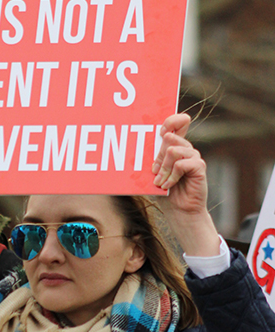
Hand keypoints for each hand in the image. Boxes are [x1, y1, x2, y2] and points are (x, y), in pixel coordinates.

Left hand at [151, 113, 219, 255]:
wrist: (180, 211)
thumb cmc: (165, 192)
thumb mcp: (153, 173)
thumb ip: (150, 159)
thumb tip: (132, 147)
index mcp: (176, 146)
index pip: (177, 123)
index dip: (171, 119)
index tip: (161, 128)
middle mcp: (186, 148)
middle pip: (168, 137)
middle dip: (157, 156)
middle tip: (154, 172)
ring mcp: (194, 156)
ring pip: (172, 150)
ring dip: (162, 168)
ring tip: (160, 182)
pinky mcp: (199, 166)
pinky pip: (180, 164)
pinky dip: (171, 176)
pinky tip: (168, 185)